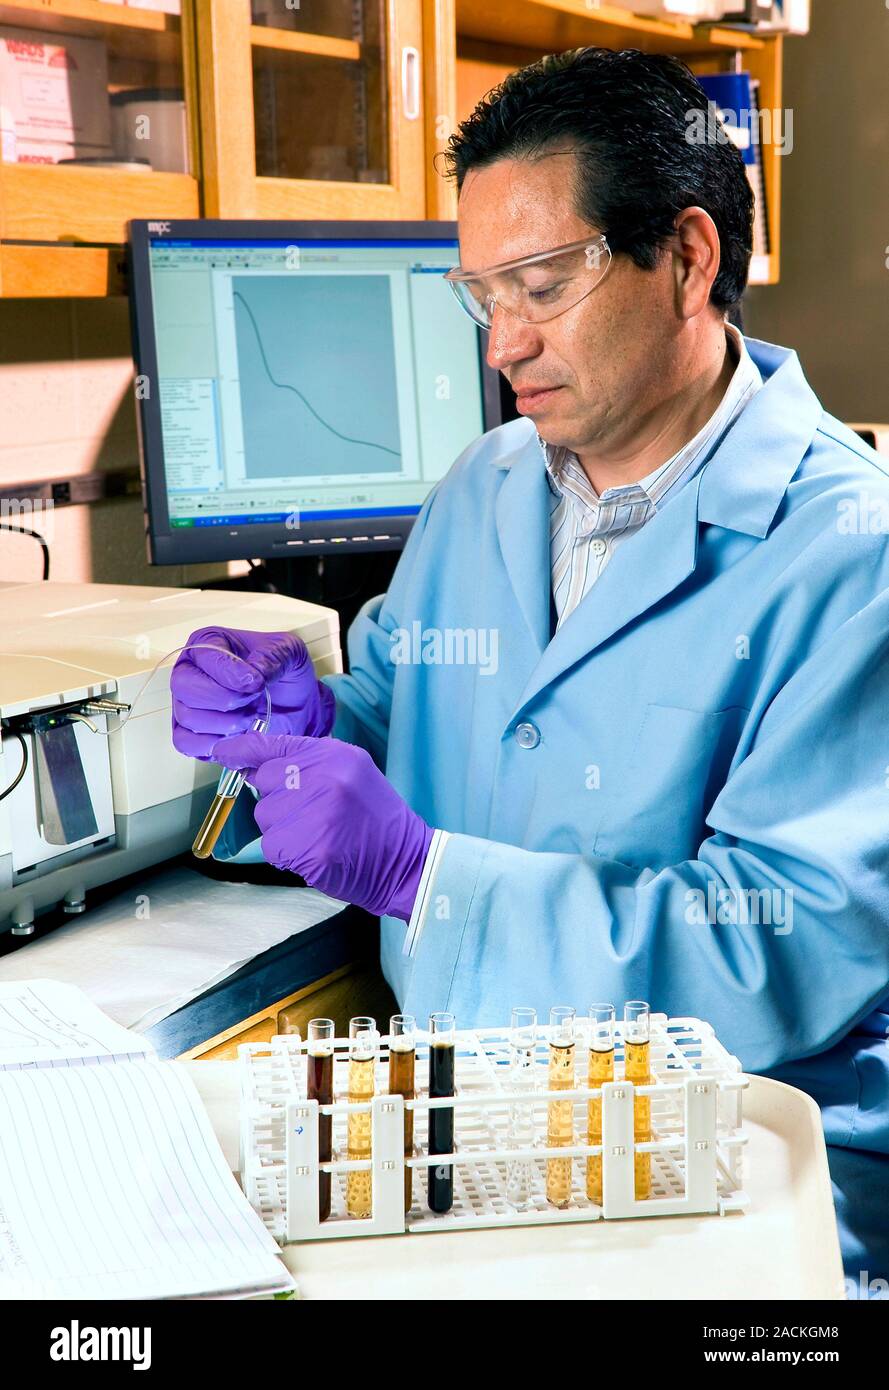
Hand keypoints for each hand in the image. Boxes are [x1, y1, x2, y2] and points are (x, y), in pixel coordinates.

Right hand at [171, 626, 334, 759]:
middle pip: (185, 687)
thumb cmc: (285, 673)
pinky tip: (236, 737)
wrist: (295, 705)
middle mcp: (190, 671)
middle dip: (225, 699)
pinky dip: (212, 744)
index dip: (229, 673)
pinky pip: (186, 743)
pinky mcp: (190, 733)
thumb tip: (249, 676)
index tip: (256, 682)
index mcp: (209, 643)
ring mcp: (186, 703)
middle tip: (253, 700)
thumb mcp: (289, 652)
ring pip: (187, 717)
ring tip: (250, 718)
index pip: (203, 656)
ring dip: (225, 723)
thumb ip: (271, 657)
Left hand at [212, 732, 433, 921]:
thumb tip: (253, 765)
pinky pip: (272, 846)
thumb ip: (307, 763)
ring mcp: (315, 813)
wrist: (405, 862)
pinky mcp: (308, 848)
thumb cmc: (374, 819)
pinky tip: (316, 851)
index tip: (222, 751)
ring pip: (264, 816)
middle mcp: (324, 778)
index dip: (241, 749)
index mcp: (334, 755)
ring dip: (282, 829)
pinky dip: (287, 853)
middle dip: (277, 799)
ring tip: (318, 833)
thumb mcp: (350, 772)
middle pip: (264, 781)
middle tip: (311, 812)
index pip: (272, 745)